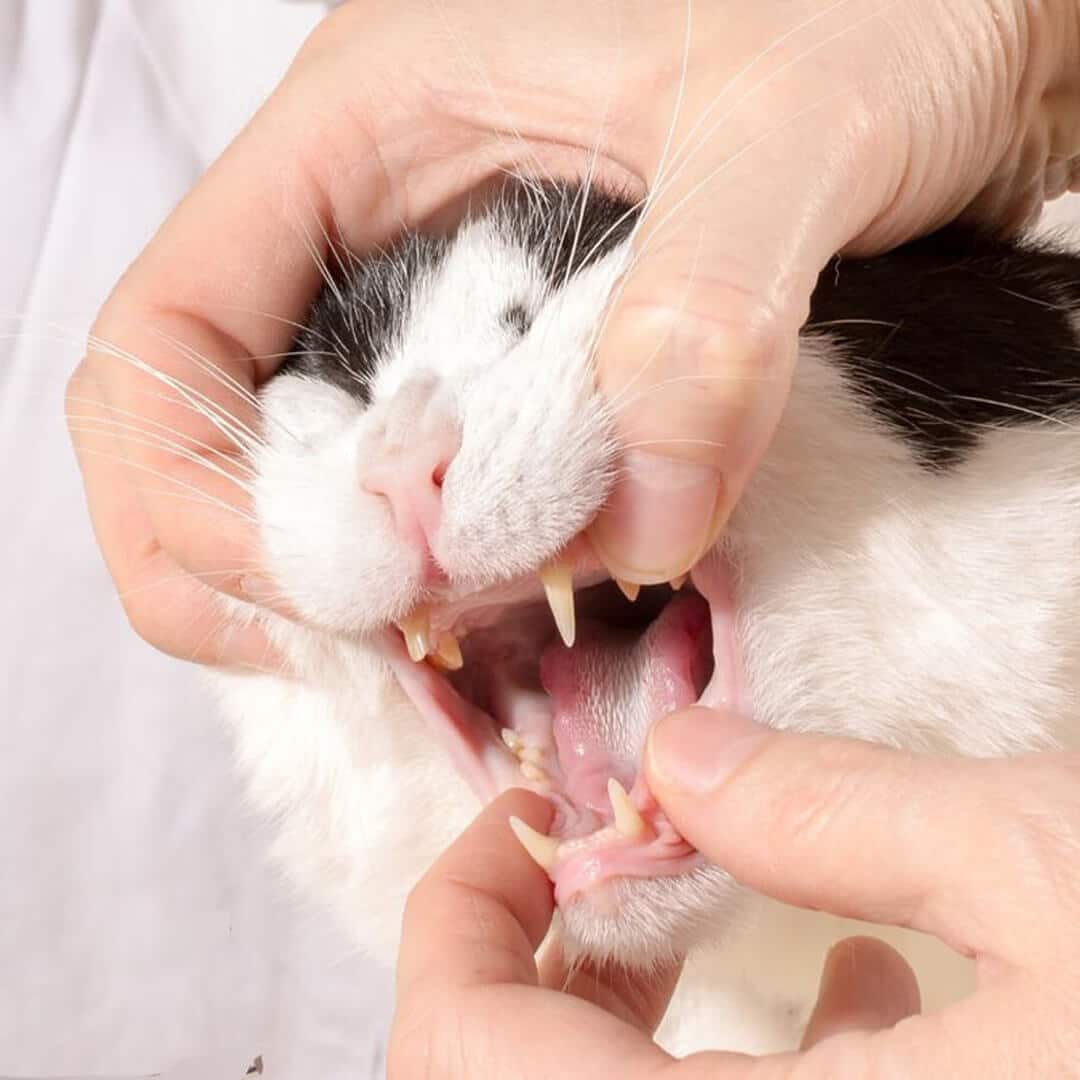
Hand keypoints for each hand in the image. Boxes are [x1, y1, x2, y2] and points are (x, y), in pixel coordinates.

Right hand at [67, 1, 1079, 663]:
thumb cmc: (878, 14)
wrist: (963, 53)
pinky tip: (496, 619)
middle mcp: (376, 231)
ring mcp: (446, 313)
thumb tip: (642, 520)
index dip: (192, 486)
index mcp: (362, 131)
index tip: (323, 591)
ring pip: (310, 479)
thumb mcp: (792, 122)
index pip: (169, 331)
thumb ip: (709, 307)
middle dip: (246, 563)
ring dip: (340, 588)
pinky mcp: (522, 376)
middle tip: (364, 647)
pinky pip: (432, 496)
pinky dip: (443, 576)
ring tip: (421, 654)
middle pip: (201, 429)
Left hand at [391, 710, 1079, 1075]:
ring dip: (635, 1018)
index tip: (522, 814)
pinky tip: (866, 986)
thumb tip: (679, 759)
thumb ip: (839, 810)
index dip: (455, 922)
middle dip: (539, 965)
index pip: (464, 1066)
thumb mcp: (1062, 860)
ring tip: (705, 909)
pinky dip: (760, 1064)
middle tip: (612, 852)